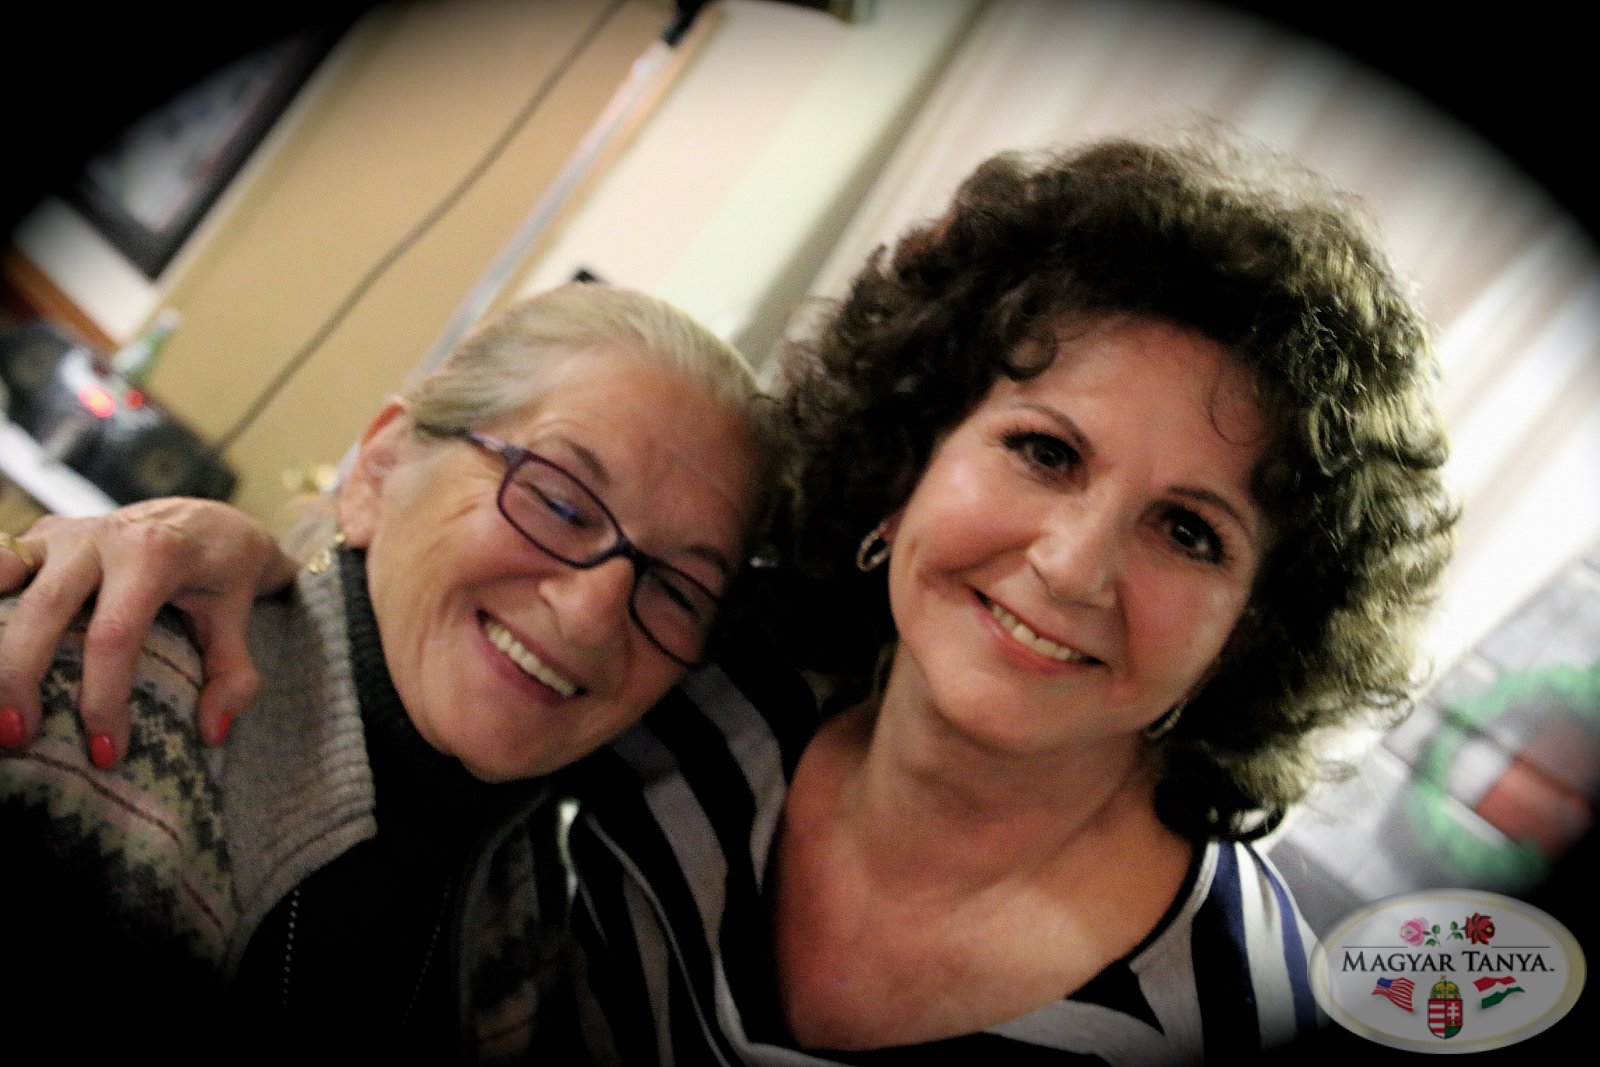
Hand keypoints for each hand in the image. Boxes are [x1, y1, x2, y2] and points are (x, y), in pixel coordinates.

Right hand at [0, 498, 298, 763]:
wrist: (205, 515)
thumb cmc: (221, 572)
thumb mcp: (239, 617)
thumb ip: (234, 676)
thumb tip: (211, 734)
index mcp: (155, 556)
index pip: (116, 634)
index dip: (104, 697)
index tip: (106, 752)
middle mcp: (101, 538)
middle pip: (45, 607)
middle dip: (21, 676)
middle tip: (16, 736)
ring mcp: (63, 533)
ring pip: (5, 579)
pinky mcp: (38, 537)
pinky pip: (1, 566)